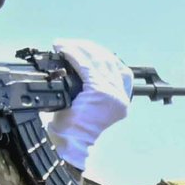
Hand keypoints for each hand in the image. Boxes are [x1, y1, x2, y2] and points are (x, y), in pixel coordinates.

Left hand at [47, 38, 132, 173]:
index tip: (87, 48)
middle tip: (70, 43)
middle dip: (88, 48)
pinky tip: (63, 49)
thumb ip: (91, 85)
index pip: (119, 68)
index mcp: (121, 99)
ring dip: (79, 47)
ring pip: (97, 60)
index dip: (103, 54)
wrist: (70, 141)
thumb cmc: (74, 127)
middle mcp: (120, 95)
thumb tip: (77, 63)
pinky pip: (86, 66)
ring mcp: (112, 93)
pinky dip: (74, 54)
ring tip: (63, 44)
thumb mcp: (88, 103)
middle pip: (108, 60)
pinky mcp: (99, 91)